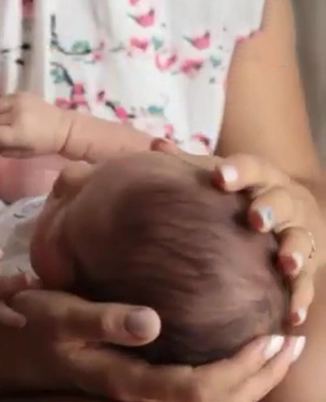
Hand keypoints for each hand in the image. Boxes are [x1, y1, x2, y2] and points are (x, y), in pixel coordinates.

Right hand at [0, 92, 74, 157]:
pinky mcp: (21, 93)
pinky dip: (2, 108)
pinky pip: (2, 100)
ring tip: (5, 122)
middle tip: (1, 134)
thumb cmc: (42, 145)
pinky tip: (11, 113)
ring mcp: (18, 101)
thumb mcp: (20, 153)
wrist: (63, 128)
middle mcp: (16, 114)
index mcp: (17, 133)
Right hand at [10, 290, 304, 401]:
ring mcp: (141, 389)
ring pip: (209, 399)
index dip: (238, 370)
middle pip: (213, 401)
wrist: (16, 346)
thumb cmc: (36, 325)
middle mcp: (139, 392)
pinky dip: (228, 374)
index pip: (195, 389)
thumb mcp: (62, 316)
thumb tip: (153, 323)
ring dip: (250, 379)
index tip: (270, 338)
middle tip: (294, 341)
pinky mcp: (141, 378)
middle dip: (259, 377)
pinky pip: (195, 386)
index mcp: (125, 381)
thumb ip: (104, 319)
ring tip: (281, 350)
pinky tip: (240, 352)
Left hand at [152, 138, 325, 325]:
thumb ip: (190, 165)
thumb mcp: (221, 176)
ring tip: (286, 265)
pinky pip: (305, 284)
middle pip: (281, 201)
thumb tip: (156, 145)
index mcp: (260, 178)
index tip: (221, 178)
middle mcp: (284, 202)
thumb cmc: (240, 194)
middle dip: (271, 208)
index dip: (238, 171)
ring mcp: (298, 233)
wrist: (289, 214)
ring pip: (300, 240)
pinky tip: (290, 317)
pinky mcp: (306, 266)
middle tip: (256, 219)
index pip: (252, 168)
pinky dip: (299, 299)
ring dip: (294, 252)